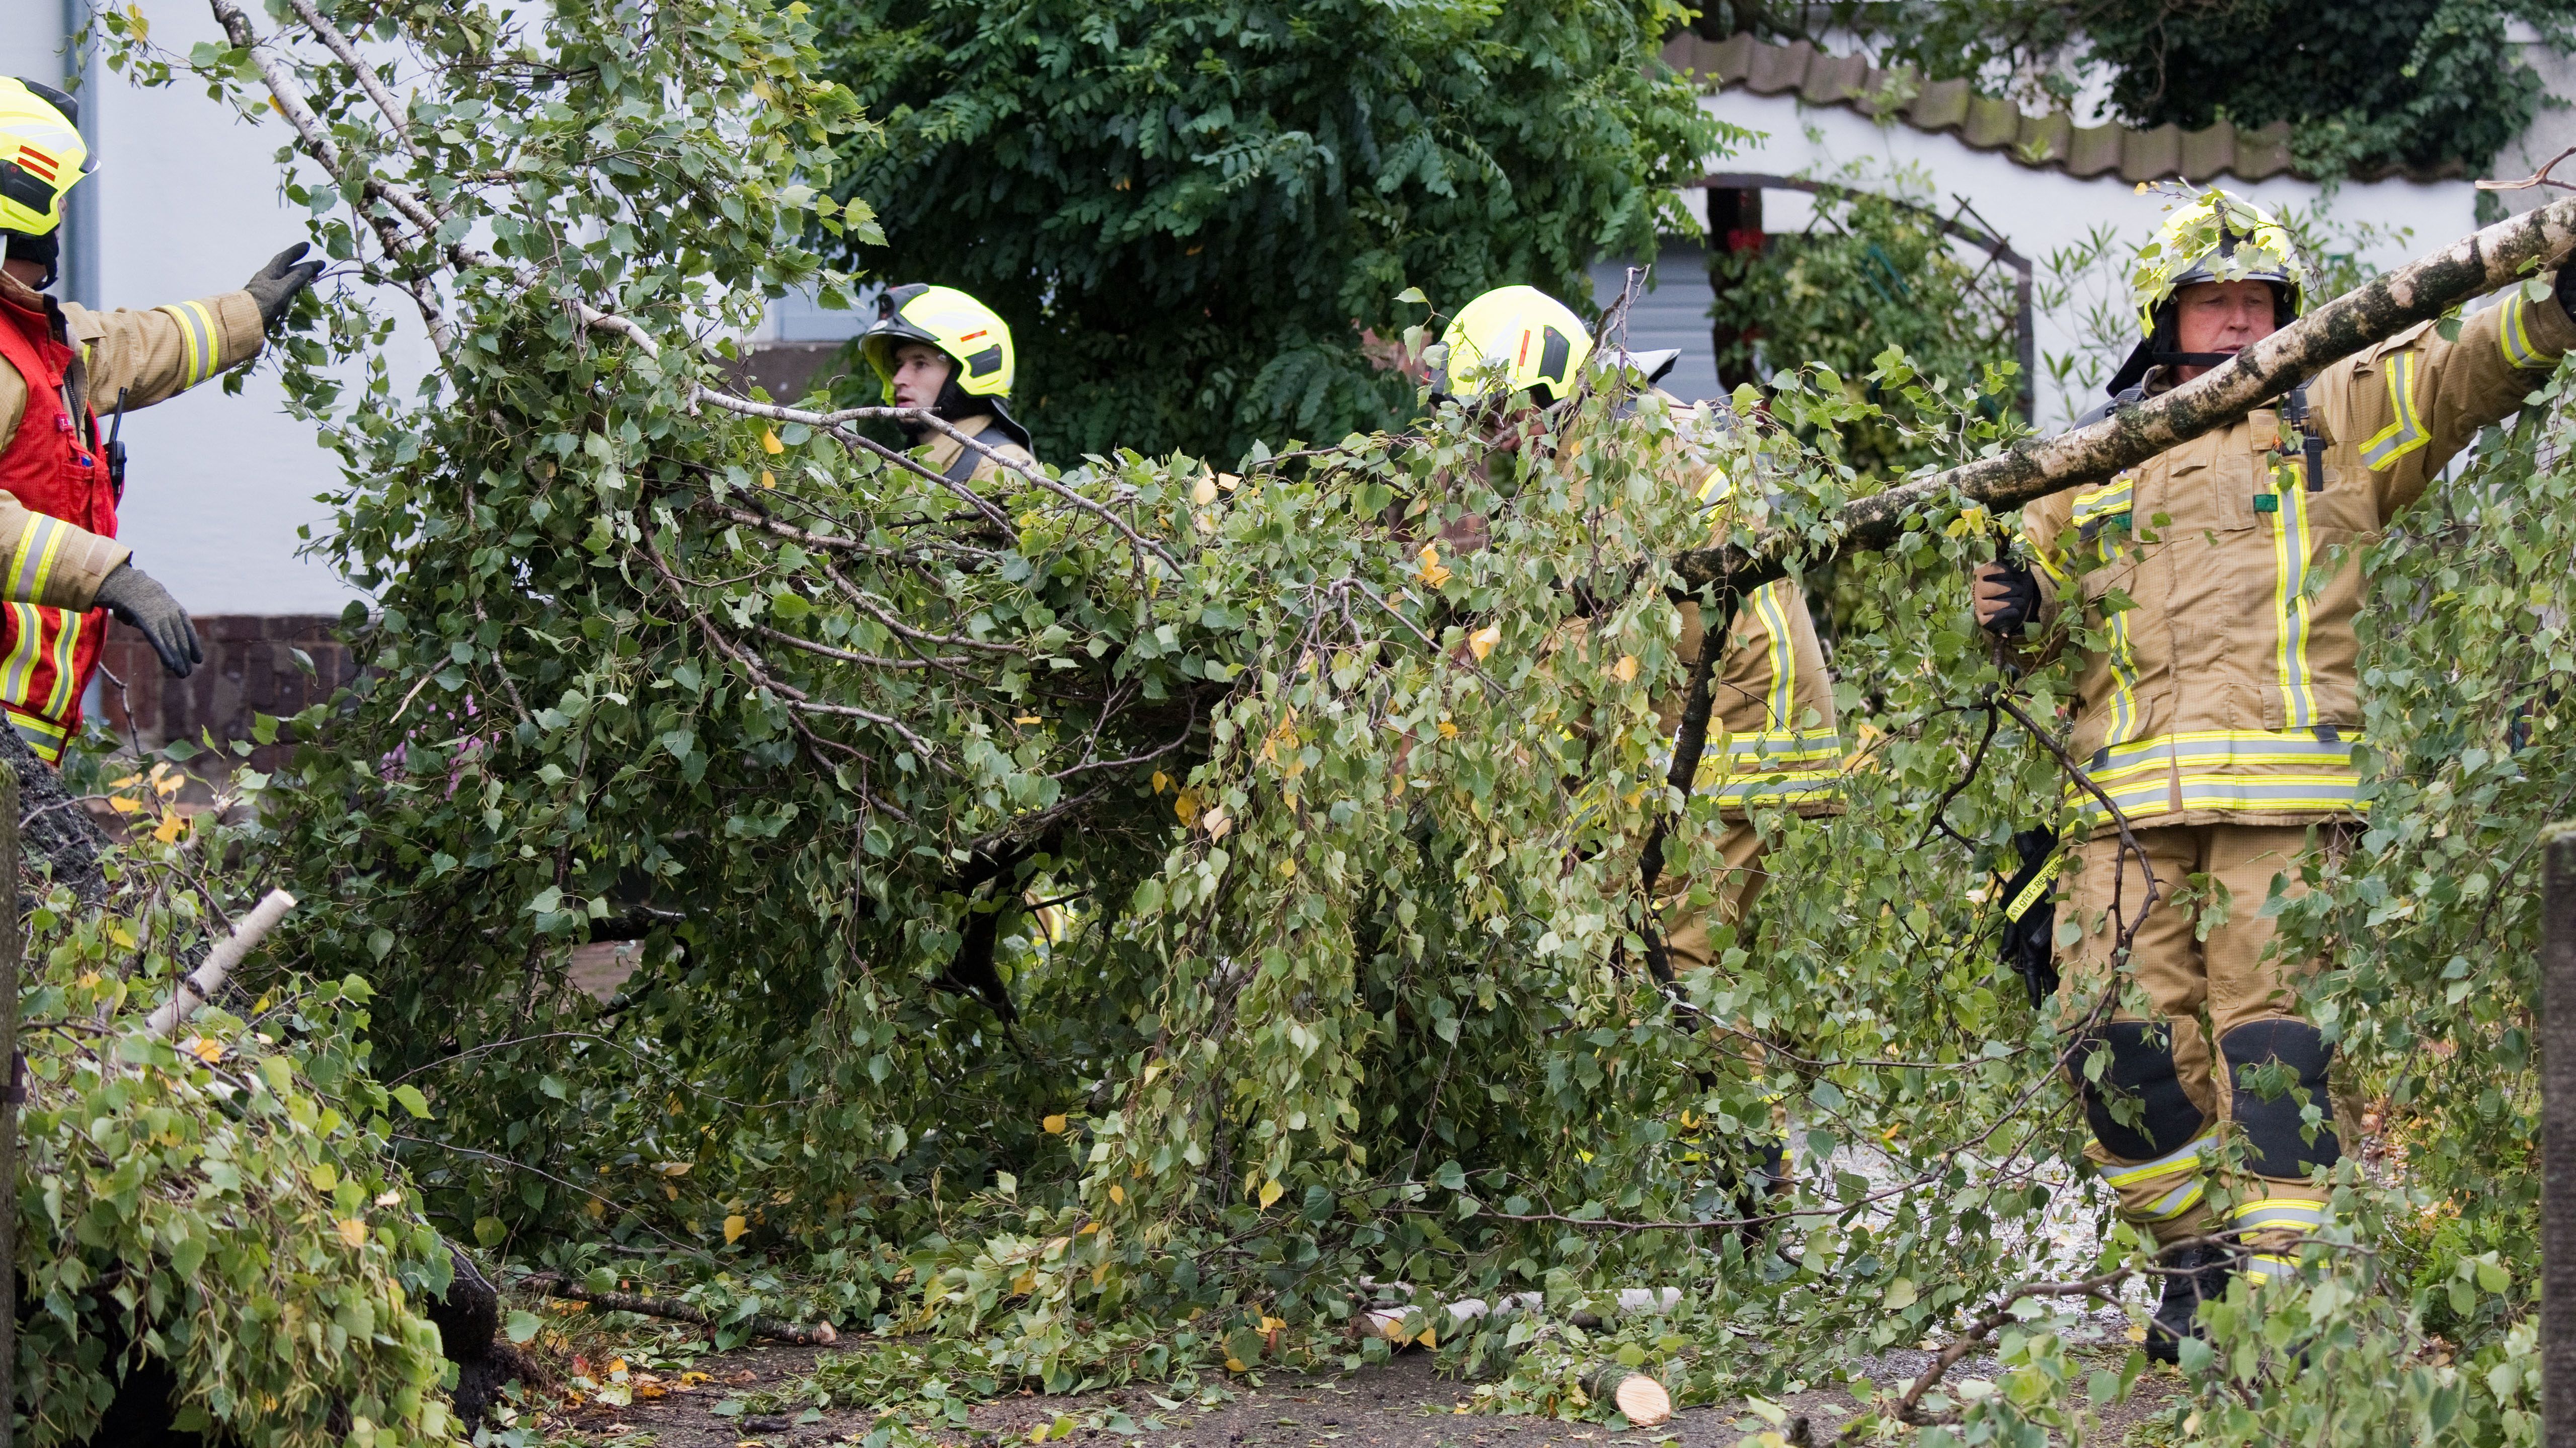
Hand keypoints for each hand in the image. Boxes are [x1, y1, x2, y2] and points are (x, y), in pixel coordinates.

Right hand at [92, 561, 201, 677]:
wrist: (129, 582)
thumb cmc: (138, 594)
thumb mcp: (152, 604)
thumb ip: (154, 617)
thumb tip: (142, 625)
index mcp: (175, 609)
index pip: (188, 629)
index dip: (193, 645)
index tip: (198, 659)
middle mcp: (171, 615)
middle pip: (181, 638)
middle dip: (185, 656)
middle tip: (188, 672)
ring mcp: (161, 619)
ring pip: (172, 642)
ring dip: (178, 659)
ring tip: (183, 674)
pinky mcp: (149, 622)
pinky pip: (159, 641)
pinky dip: (166, 653)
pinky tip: (170, 666)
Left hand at [243, 242, 325, 330]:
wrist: (244, 322)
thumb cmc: (263, 304)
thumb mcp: (282, 289)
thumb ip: (296, 278)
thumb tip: (309, 267)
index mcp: (269, 273)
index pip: (284, 258)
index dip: (296, 251)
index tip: (307, 246)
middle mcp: (267, 279)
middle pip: (286, 269)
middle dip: (302, 266)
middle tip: (317, 265)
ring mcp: (266, 291)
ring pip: (285, 281)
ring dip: (299, 279)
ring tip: (311, 280)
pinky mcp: (266, 303)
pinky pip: (283, 292)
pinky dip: (293, 290)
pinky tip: (299, 295)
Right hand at [1973, 559, 2039, 636]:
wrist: (2014, 600)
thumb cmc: (2014, 582)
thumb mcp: (2017, 570)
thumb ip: (2017, 563)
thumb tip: (2017, 566)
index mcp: (1981, 573)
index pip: (1990, 569)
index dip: (2005, 572)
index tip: (2013, 575)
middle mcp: (1976, 588)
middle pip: (1991, 589)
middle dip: (2010, 589)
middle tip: (2019, 590)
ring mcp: (1978, 604)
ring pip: (1990, 605)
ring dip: (2010, 602)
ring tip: (2020, 601)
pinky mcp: (1982, 619)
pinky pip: (1990, 620)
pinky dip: (2005, 615)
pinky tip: (2014, 611)